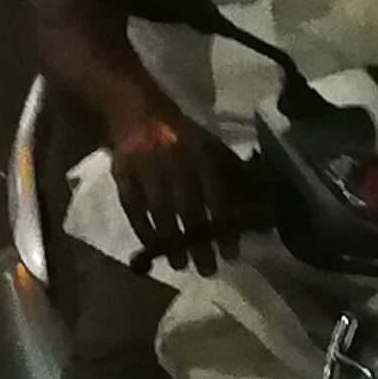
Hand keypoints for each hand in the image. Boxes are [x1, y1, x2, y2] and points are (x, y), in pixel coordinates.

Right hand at [107, 106, 246, 269]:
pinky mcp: (121, 174)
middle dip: (198, 243)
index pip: (215, 195)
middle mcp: (173, 160)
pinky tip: (153, 248)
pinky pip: (132, 208)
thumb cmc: (180, 135)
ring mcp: (144, 167)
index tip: (230, 253)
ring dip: (171, 242)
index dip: (224, 226)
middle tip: (208, 269)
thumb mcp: (209, 146)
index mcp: (199, 152)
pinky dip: (143, 231)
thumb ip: (230, 174)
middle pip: (187, 208)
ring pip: (160, 211)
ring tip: (181, 265)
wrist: (135, 109)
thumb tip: (256, 208)